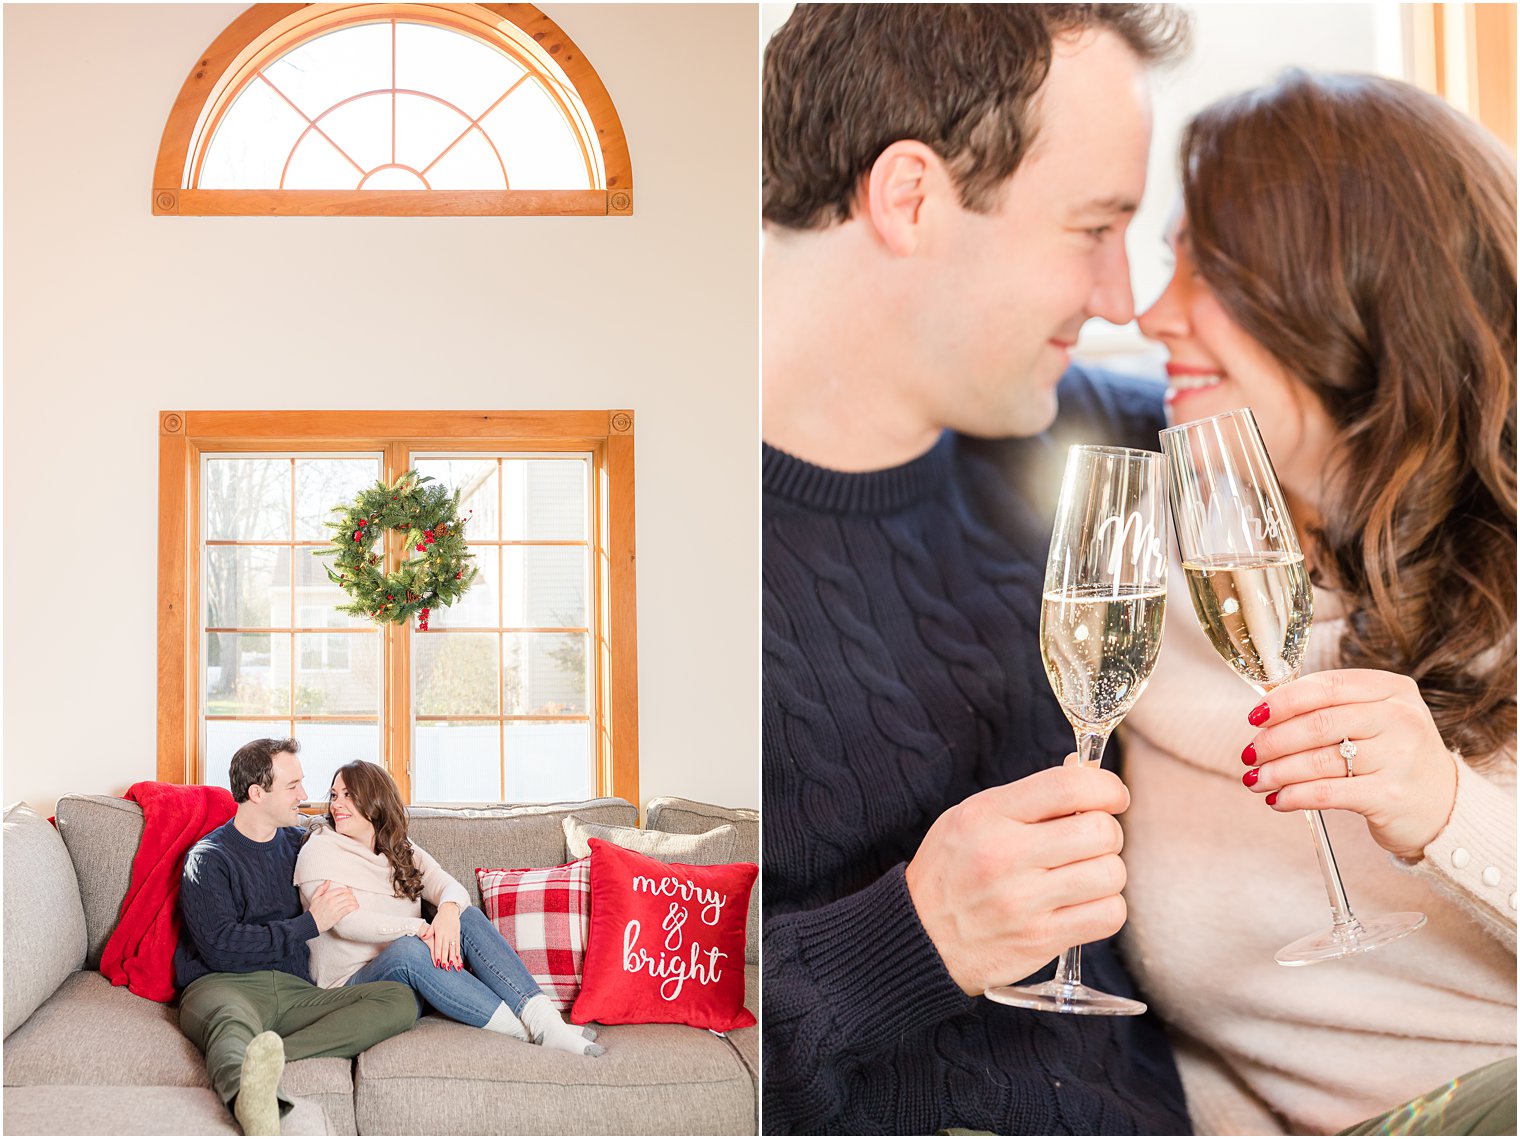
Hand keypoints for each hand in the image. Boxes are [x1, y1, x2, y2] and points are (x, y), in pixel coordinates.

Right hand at [308, 880, 358, 931]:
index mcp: (327, 896)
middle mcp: (331, 901)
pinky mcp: (337, 916)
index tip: (350, 892)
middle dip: (352, 896)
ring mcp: (334, 908)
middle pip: (347, 895)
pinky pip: (348, 909)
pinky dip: (353, 907)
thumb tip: (328, 881)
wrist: (312, 923)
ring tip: (355, 903)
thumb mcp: (315, 897)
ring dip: (354, 902)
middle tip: (353, 898)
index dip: (348, 890)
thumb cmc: (314, 911)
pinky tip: (355, 907)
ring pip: (349, 902)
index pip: (342, 890)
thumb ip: (322, 888)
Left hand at [424, 903, 463, 969]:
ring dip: (453, 958)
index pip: (438, 946)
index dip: (438, 955)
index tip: (437, 963)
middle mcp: (447, 934)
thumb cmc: (440, 918)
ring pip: (453, 948)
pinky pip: (458, 946)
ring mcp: (453, 935)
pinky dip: (458, 953)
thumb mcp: (433, 924)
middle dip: (445, 959)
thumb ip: (428, 932)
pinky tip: (459, 960)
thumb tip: (422, 937)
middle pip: (446, 949)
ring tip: (453, 966)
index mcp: (440, 932)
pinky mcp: (457, 935)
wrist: (450, 909)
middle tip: (445, 968)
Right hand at [904, 762, 1130, 995]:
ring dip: (1106, 873)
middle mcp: (1005, 855)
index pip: (1069, 786)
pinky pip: (1108, 916)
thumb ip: (1030, 798)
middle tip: (1089, 842)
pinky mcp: (1040, 939)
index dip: (1107, 787)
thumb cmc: (951, 872)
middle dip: (1107, 833)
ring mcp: (1023, 901)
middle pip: (1100, 831)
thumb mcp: (973, 817)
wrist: (920, 939)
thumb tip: (1090, 777)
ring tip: (1082, 875)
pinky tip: (1083, 904)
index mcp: (988, 814)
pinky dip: (1106, 908)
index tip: (1112, 797)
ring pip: (1110, 874)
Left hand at [1243, 669, 1457, 858]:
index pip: (1327, 686)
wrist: (1445, 807)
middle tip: (1250, 753)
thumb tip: (1267, 711)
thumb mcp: (1377, 719)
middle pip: (1319, 724)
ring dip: (1277, 771)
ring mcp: (1399, 758)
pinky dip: (1294, 796)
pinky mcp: (1390, 796)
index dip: (1284, 700)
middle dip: (1273, 740)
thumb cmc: (1395, 757)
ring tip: (1256, 779)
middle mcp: (1401, 719)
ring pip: (1319, 760)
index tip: (1255, 716)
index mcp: (1393, 690)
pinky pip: (1327, 793)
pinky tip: (1277, 800)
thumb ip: (1332, 708)